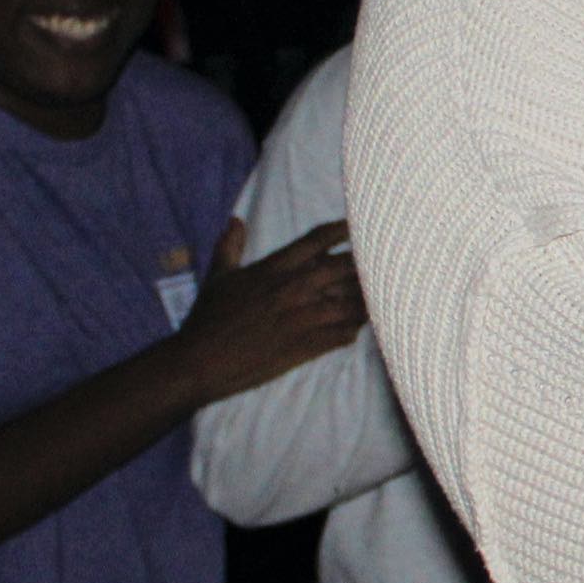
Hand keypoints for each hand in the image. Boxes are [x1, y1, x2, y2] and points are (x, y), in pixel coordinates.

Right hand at [175, 215, 367, 401]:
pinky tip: (357, 329)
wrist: (200, 362)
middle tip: (383, 263)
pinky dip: (354, 330)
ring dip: (366, 300)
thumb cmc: (207, 319)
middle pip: (343, 268)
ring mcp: (301, 317)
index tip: (359, 226)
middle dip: (365, 264)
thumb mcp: (217, 276)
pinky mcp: (305, 346)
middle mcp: (292, 288)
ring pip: (350, 302)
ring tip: (381, 298)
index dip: (342, 230)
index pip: (316, 241)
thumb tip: (235, 220)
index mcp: (273, 268)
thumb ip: (230, 246)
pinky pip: (342, 335)